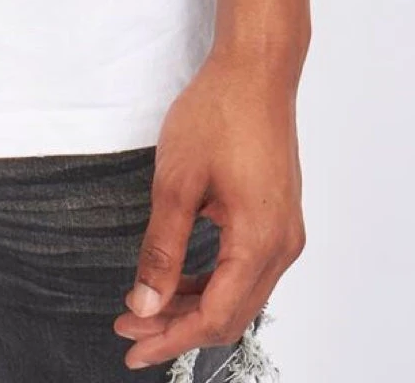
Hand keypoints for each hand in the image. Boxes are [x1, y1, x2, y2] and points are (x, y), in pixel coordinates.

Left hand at [114, 48, 305, 370]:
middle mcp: (282, 245)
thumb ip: (162, 248)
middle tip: (129, 327)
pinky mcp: (278, 217)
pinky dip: (212, 281)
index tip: (132, 344)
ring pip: (240, 293)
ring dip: (194, 305)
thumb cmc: (218, 113)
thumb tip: (147, 303)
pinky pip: (246, 268)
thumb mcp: (177, 181)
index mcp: (260, 240)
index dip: (171, 337)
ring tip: (146, 307)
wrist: (256, 70)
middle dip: (178, 327)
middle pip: (231, 313)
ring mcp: (285, 231)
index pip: (216, 316)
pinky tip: (179, 280)